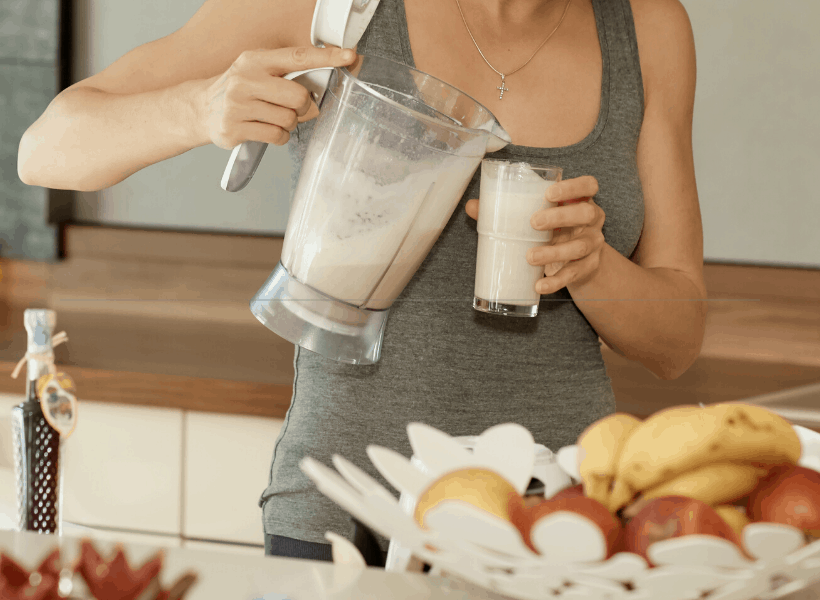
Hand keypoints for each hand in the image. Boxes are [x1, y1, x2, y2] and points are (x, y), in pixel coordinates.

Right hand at [200, 46, 356, 148]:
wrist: (201, 108)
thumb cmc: (240, 90)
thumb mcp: (259, 72)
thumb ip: (288, 76)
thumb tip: (321, 92)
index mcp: (256, 60)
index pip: (298, 56)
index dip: (327, 57)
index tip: (349, 56)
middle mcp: (245, 79)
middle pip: (299, 97)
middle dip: (303, 106)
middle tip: (291, 107)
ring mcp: (238, 105)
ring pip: (289, 119)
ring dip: (289, 123)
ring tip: (271, 117)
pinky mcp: (235, 129)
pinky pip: (277, 136)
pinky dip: (279, 136)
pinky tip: (266, 129)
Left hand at [465, 175, 605, 293]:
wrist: (580, 260)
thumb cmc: (554, 229)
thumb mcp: (539, 215)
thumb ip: (508, 209)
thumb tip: (473, 206)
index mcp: (581, 200)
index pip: (589, 185)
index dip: (573, 186)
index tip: (549, 193)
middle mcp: (592, 220)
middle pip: (586, 213)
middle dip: (560, 217)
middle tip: (533, 223)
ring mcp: (593, 244)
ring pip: (579, 246)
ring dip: (554, 252)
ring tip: (530, 257)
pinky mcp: (588, 267)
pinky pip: (573, 274)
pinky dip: (556, 282)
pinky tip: (540, 285)